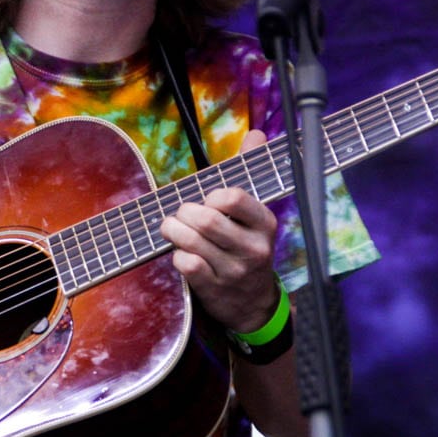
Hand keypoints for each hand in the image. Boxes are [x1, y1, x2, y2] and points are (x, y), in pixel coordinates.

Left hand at [159, 130, 280, 333]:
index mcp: (265, 223)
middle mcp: (253, 248)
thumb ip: (250, 171)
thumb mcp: (254, 212)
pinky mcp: (215, 289)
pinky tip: (182, 253)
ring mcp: (234, 271)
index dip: (212, 195)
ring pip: (192, 241)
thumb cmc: (246, 244)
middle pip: (206, 219)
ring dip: (173, 230)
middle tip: (182, 214)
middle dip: (184, 211)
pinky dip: (176, 254)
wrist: (253, 302)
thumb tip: (255, 134)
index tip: (209, 200)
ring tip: (172, 228)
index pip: (234, 197)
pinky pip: (186, 264)